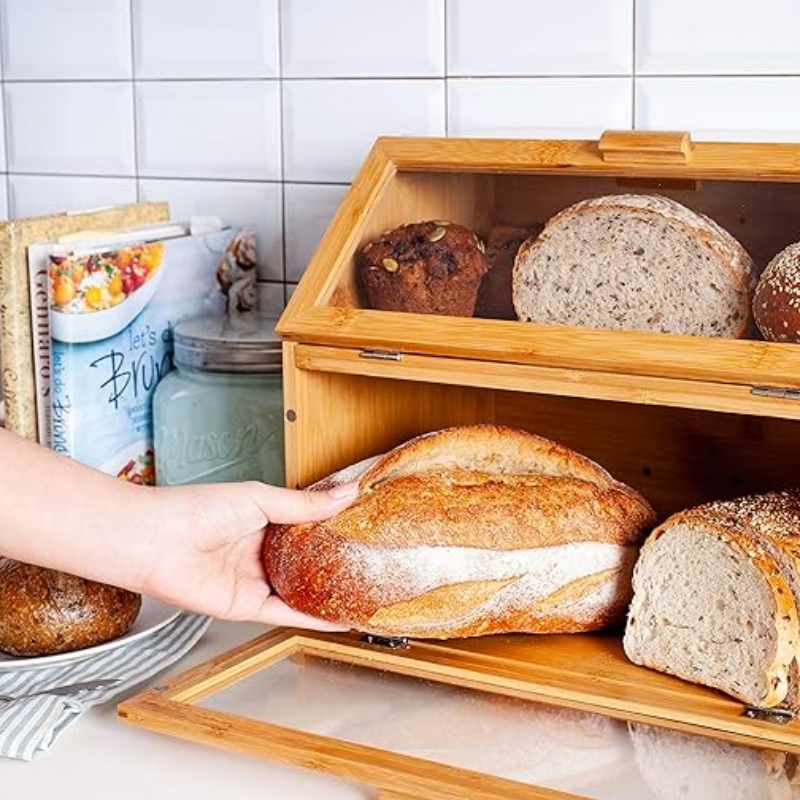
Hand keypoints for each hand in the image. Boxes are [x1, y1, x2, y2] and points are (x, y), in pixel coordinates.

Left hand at [139, 480, 358, 629]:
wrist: (155, 542)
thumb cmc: (194, 511)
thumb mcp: (259, 499)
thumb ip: (304, 504)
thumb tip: (346, 493)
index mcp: (261, 520)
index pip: (306, 524)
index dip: (333, 525)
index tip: (364, 523)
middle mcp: (259, 551)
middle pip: (305, 559)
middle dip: (335, 561)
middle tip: (372, 561)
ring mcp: (254, 580)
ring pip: (299, 589)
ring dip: (327, 592)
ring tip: (364, 593)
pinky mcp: (247, 606)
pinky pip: (286, 613)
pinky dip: (313, 617)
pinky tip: (338, 617)